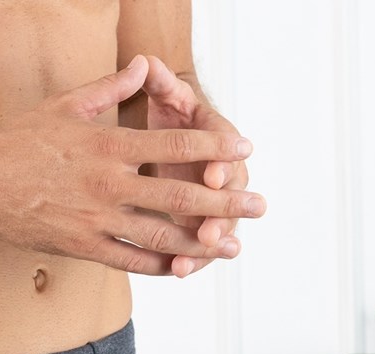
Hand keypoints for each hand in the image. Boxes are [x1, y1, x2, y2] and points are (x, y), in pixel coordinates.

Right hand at [0, 55, 265, 275]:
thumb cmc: (19, 141)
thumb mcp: (67, 104)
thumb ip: (111, 88)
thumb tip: (143, 66)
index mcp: (110, 147)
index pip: (174, 147)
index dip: (213, 149)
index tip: (243, 150)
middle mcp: (109, 185)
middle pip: (178, 195)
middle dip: (224, 201)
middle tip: (257, 206)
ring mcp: (96, 220)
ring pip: (159, 235)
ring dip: (200, 241)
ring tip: (231, 246)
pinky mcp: (81, 246)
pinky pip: (127, 261)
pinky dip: (158, 267)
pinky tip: (182, 268)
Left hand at [139, 54, 262, 277]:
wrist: (175, 131)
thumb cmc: (170, 113)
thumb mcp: (166, 96)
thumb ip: (160, 83)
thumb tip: (147, 62)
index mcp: (215, 136)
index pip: (223, 148)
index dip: (220, 162)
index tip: (211, 174)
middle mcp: (220, 169)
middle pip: (228, 193)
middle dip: (221, 215)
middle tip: (212, 232)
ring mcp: (212, 199)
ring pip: (217, 224)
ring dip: (209, 244)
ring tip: (198, 260)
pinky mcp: (199, 222)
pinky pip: (197, 245)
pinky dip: (191, 258)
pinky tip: (180, 271)